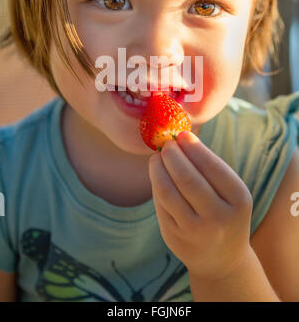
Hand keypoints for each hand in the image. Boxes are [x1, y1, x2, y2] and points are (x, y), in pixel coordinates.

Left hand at [148, 131, 252, 281]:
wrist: (222, 259)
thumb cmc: (225, 212)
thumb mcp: (230, 192)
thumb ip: (209, 167)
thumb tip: (181, 137)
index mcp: (238, 200)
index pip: (212, 167)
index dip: (193, 148)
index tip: (182, 134)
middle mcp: (218, 218)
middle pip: (187, 179)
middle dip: (173, 156)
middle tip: (166, 143)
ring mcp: (195, 231)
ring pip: (168, 192)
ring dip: (158, 169)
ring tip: (156, 157)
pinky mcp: (174, 237)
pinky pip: (160, 204)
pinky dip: (156, 185)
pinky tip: (157, 175)